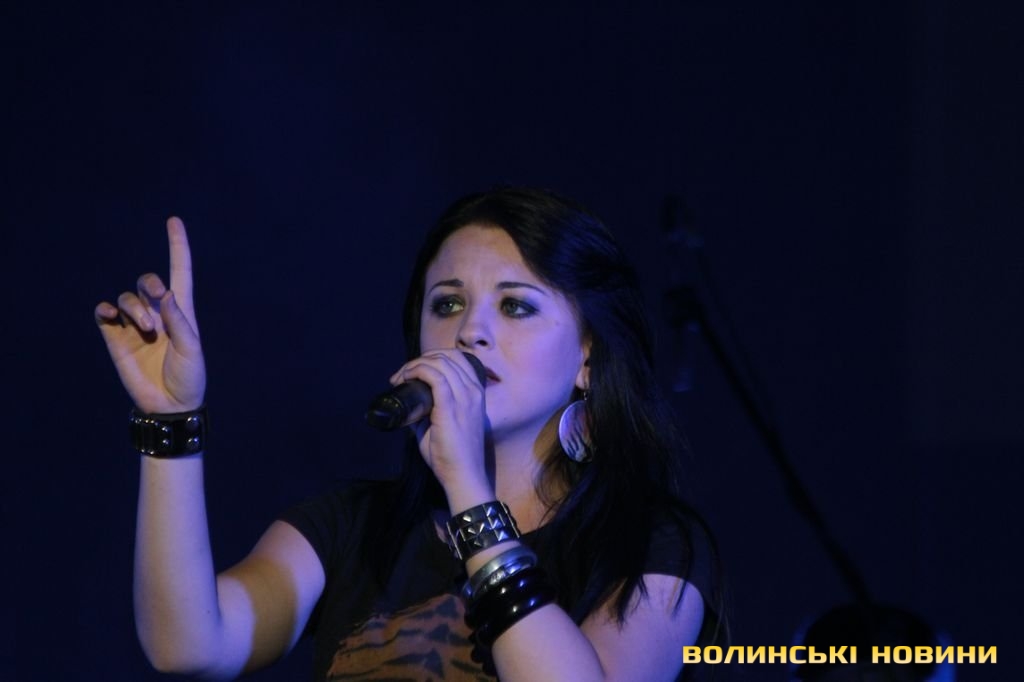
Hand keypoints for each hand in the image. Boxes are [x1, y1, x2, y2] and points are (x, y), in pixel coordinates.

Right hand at [94, 217, 205, 413]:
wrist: (169, 406)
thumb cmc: (189, 378)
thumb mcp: (192, 350)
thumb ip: (179, 321)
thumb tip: (165, 294)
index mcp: (182, 311)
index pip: (180, 272)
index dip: (178, 246)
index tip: (174, 220)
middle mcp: (158, 313)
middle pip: (147, 281)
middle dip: (150, 285)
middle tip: (158, 308)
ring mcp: (134, 325)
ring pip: (126, 297)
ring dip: (134, 307)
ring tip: (147, 329)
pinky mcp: (116, 338)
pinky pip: (104, 313)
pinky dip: (106, 308)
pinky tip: (110, 314)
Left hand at [389, 350, 488, 491]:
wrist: (463, 476)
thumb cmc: (453, 456)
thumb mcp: (443, 426)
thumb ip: (429, 414)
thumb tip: (409, 408)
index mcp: (475, 393)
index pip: (457, 359)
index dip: (432, 358)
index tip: (411, 373)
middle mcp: (473, 391)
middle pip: (447, 356)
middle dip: (420, 360)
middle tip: (401, 375)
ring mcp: (465, 398)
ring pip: (439, 362)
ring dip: (414, 365)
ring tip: (400, 377)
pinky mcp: (451, 407)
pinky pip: (434, 376)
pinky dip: (417, 371)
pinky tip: (405, 377)